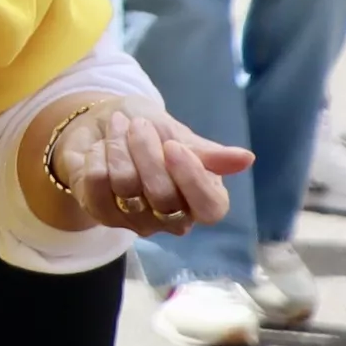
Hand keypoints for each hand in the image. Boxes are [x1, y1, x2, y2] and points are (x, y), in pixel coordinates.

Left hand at [42, 104, 252, 237]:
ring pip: (128, 188)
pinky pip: (98, 186)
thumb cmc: (150, 133)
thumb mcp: (180, 135)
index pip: (210, 208)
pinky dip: (98, 157)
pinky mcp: (102, 215)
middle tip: (139, 124)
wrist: (104, 127)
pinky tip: (100, 147)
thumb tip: (247, 159)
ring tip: (119, 126)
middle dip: (148, 152)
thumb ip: (207, 153)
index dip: (192, 179)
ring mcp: (135, 221)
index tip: (173, 145)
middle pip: (164, 196)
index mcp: (201, 199)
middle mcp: (172, 220)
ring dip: (120, 148)